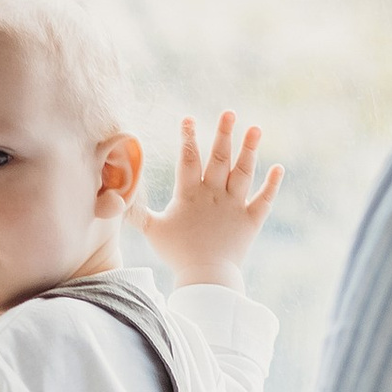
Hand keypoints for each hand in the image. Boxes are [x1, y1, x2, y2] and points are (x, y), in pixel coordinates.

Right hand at [136, 111, 281, 288]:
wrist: (205, 278)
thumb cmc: (177, 254)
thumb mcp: (153, 231)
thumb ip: (137, 212)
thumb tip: (112, 199)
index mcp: (190, 195)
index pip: (188, 159)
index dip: (188, 138)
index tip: (188, 119)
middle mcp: (214, 195)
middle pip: (219, 159)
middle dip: (224, 134)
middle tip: (229, 112)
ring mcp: (234, 206)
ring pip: (243, 173)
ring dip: (250, 150)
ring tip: (255, 128)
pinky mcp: (251, 221)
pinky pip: (264, 200)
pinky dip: (272, 184)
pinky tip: (279, 167)